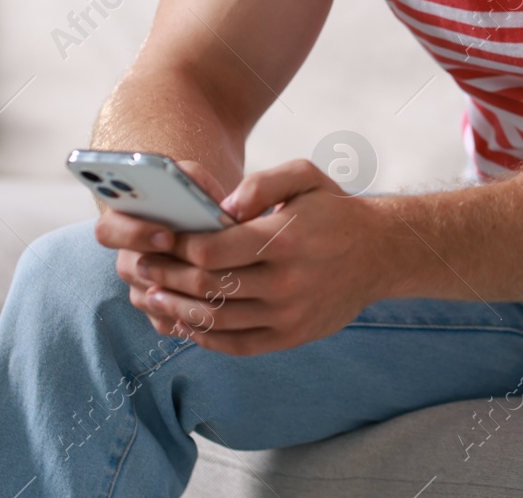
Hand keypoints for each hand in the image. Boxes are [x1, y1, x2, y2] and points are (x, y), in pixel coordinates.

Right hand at [94, 158, 231, 338]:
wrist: (205, 223)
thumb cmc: (195, 197)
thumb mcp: (193, 179)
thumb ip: (193, 180)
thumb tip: (212, 200)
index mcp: (123, 221)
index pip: (108, 229)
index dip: (134, 234)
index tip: (168, 235)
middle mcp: (127, 257)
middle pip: (131, 269)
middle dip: (165, 269)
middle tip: (198, 265)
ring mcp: (139, 287)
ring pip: (152, 299)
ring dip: (184, 292)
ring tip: (220, 284)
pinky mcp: (156, 312)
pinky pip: (168, 320)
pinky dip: (193, 314)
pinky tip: (220, 303)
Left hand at [95, 159, 393, 354]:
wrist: (380, 253)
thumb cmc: (334, 211)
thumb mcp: (305, 177)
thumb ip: (260, 183)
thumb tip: (220, 209)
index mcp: (285, 238)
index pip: (212, 251)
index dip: (178, 247)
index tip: (159, 239)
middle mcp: (286, 280)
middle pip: (209, 286)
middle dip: (168, 278)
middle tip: (142, 269)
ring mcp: (289, 313)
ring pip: (218, 319)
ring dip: (178, 310)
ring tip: (154, 297)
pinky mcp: (292, 336)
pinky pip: (238, 344)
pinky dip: (206, 336)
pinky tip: (187, 322)